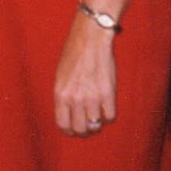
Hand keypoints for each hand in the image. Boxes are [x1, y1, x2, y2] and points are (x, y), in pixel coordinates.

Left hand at [55, 13, 117, 135]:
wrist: (89, 40)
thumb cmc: (73, 55)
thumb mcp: (60, 76)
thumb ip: (65, 96)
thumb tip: (71, 115)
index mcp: (60, 93)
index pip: (63, 124)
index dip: (69, 131)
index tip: (74, 130)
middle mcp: (75, 98)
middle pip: (80, 129)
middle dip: (84, 130)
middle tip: (88, 126)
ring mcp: (92, 97)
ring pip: (95, 125)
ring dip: (97, 123)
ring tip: (97, 116)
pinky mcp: (108, 93)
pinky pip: (110, 116)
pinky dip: (109, 115)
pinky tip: (106, 107)